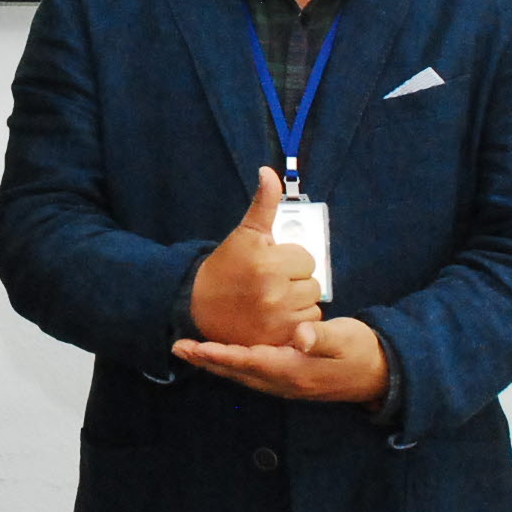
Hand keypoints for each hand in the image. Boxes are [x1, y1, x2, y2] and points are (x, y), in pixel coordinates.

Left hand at [174, 318, 389, 403]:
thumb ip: (321, 337)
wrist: (381, 375)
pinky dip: (232, 364)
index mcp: (294, 370)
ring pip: (242, 374)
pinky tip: (222, 355)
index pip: (249, 361)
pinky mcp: (289, 380)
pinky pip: (252, 374)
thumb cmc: (362, 351)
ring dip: (215, 363)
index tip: (195, 346)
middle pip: (237, 372)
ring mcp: (286, 384)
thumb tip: (300, 335)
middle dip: (207, 360)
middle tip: (178, 348)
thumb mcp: (345, 339)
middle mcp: (284, 382)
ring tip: (190, 351)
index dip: (221, 354)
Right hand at [190, 168, 321, 349]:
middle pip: (312, 283)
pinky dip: (296, 323)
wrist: (199, 306)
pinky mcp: (276, 339)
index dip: (289, 260)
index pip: (306, 259)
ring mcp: (276, 318)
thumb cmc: (226, 266)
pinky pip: (306, 327)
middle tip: (270, 283)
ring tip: (272, 299)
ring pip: (312, 305)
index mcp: (267, 263)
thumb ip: (263, 203)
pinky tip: (276, 316)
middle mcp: (273, 292)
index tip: (270, 264)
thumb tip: (269, 171)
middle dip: (295, 281)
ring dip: (298, 302)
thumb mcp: (245, 233)